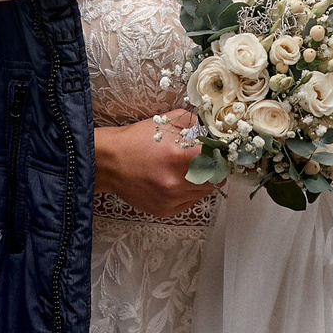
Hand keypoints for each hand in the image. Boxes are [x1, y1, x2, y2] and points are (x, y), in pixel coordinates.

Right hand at [94, 110, 217, 217]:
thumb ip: (194, 125)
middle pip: (215, 180)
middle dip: (213, 169)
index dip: (221, 156)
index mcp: (180, 156)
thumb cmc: (137, 140)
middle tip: (204, 161)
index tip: (219, 153)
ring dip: (201, 181)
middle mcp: (177, 181)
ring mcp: (171, 199)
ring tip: (185, 170)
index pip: (219, 162)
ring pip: (203, 192)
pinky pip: (190, 202)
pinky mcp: (165, 210)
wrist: (110, 162)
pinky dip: (188, 192)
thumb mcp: (167, 121)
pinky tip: (175, 181)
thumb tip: (213, 133)